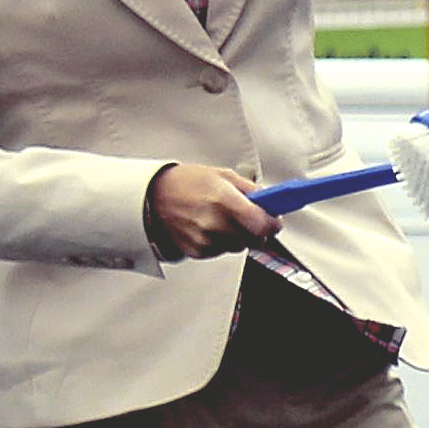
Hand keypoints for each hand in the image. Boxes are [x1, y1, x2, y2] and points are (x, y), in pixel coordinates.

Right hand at [146, 163, 278, 257]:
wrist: (153, 197)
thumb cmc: (187, 183)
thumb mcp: (222, 175)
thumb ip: (249, 189)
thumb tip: (270, 201)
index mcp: (223, 199)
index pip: (261, 223)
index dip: (273, 224)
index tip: (275, 220)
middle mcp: (214, 222)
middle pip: (254, 240)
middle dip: (259, 231)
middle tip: (253, 219)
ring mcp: (205, 240)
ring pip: (239, 247)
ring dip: (239, 236)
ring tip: (224, 219)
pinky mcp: (197, 252)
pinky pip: (222, 252)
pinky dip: (222, 242)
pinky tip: (210, 227)